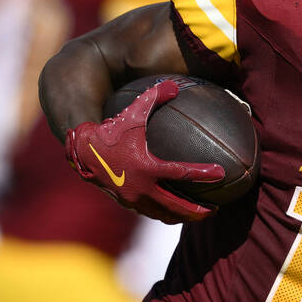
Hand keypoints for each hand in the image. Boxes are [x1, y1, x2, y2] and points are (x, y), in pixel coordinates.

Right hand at [66, 80, 224, 223]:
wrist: (81, 152)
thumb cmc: (109, 131)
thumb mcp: (132, 112)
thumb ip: (153, 98)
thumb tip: (173, 84)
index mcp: (146, 167)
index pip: (181, 173)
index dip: (203, 174)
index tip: (221, 174)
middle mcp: (141, 188)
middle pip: (176, 206)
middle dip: (197, 211)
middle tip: (214, 209)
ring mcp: (133, 199)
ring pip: (163, 214)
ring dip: (181, 216)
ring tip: (198, 215)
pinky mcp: (126, 203)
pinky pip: (150, 212)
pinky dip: (164, 213)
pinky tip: (173, 209)